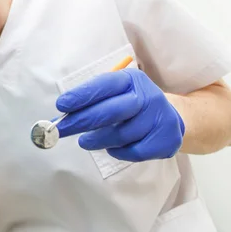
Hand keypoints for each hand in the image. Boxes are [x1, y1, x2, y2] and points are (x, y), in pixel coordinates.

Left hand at [56, 68, 184, 161]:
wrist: (169, 118)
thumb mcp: (115, 93)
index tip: (61, 106)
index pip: (104, 85)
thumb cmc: (130, 104)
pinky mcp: (166, 139)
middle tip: (62, 130)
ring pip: (122, 135)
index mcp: (131, 79)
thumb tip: (61, 117)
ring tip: (85, 142)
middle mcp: (148, 95)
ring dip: (98, 140)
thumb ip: (91, 101)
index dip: (82, 95)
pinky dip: (118, 152)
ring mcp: (160, 118)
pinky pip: (134, 151)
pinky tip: (112, 147)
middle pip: (112, 111)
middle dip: (83, 121)